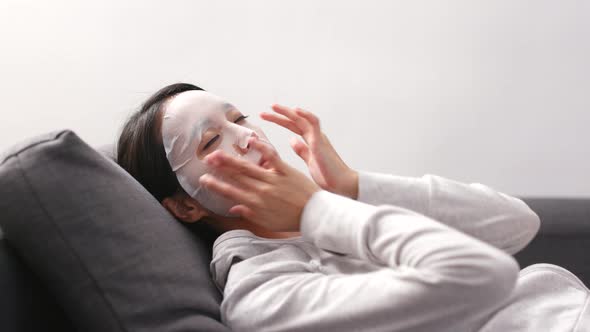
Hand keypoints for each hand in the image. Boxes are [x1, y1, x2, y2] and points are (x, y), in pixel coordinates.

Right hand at [199, 137, 319, 231]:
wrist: (314, 215)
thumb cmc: (291, 219)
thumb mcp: (268, 222)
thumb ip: (249, 214)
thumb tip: (233, 208)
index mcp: (256, 204)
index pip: (231, 192)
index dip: (215, 185)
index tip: (203, 179)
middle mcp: (261, 191)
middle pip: (236, 177)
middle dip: (219, 168)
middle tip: (206, 160)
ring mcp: (273, 180)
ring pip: (248, 167)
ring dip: (231, 159)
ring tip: (218, 152)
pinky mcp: (286, 171)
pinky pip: (272, 158)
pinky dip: (262, 148)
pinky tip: (251, 140)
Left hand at [261, 104, 358, 198]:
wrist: (341, 184)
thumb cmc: (328, 175)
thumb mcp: (310, 160)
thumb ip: (302, 149)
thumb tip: (292, 140)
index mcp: (311, 140)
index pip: (293, 126)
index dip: (280, 120)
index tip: (266, 117)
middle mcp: (315, 136)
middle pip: (295, 120)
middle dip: (279, 115)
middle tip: (263, 112)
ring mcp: (318, 137)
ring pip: (303, 118)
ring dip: (288, 112)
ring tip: (274, 107)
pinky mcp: (320, 142)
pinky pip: (314, 124)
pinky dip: (306, 115)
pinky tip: (296, 111)